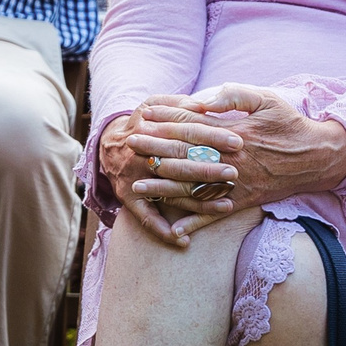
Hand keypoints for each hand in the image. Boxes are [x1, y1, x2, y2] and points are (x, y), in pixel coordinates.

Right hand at [97, 100, 238, 248]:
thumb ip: (179, 103)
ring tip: (227, 207)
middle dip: (208, 169)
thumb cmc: (144, 123)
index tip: (238, 142)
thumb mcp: (155, 104)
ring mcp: (135, 178)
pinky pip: (146, 219)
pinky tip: (184, 242)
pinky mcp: (129, 198)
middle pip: (180, 162)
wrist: (108, 143)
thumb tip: (203, 104)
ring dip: (198, 203)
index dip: (213, 136)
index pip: (186, 131)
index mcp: (151, 127)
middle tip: (234, 173)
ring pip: (170, 193)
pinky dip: (163, 231)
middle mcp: (142, 154)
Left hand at [149, 84, 345, 213]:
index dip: (165, 119)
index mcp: (233, 132)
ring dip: (163, 188)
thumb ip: (232, 96)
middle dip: (155, 150)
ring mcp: (236, 183)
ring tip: (137, 186)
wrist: (317, 157)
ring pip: (193, 188)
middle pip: (185, 155)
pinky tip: (173, 229)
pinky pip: (215, 214)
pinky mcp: (243, 201)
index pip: (191, 125)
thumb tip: (200, 99)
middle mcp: (230, 160)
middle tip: (129, 146)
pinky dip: (195, 223)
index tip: (143, 114)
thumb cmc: (288, 123)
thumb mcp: (265, 98)